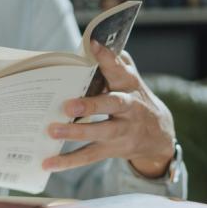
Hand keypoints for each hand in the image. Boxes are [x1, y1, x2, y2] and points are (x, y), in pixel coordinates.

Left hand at [42, 41, 175, 177]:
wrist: (159, 135)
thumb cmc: (134, 99)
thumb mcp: (130, 80)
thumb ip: (114, 63)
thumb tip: (92, 44)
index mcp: (129, 86)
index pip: (119, 69)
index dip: (107, 57)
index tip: (93, 44)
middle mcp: (128, 108)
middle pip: (111, 105)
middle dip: (90, 105)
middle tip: (68, 106)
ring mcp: (121, 131)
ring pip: (99, 132)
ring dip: (75, 133)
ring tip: (52, 131)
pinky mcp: (111, 149)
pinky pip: (88, 156)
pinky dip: (67, 162)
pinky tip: (47, 163)